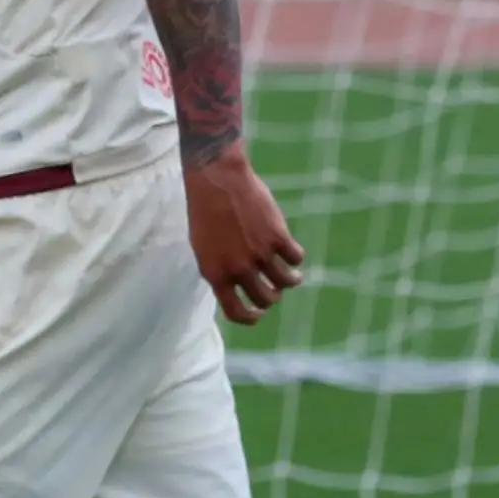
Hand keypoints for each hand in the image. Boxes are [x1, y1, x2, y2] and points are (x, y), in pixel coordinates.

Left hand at [184, 145, 304, 324]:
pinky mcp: (278, 237)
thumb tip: (234, 289)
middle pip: (266, 298)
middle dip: (271, 297)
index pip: (235, 311)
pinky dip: (296, 258)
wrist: (216, 179)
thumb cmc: (205, 210)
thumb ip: (218, 269)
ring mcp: (260, 254)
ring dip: (291, 281)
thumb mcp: (202, 246)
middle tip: (274, 289)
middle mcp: (238, 269)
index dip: (249, 318)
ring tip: (293, 276)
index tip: (258, 315)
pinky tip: (292, 253)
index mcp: (215, 273)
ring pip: (286, 282)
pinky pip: (295, 258)